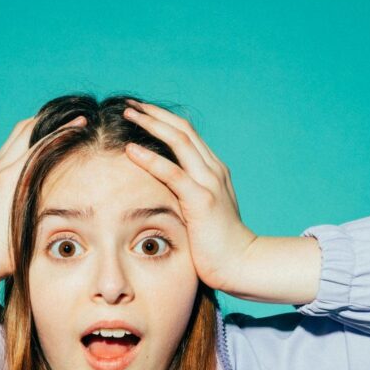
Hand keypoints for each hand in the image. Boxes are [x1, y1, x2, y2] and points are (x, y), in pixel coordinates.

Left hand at [0, 113, 86, 279]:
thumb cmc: (8, 245)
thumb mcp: (34, 219)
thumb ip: (49, 193)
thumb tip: (69, 174)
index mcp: (15, 176)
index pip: (43, 141)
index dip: (65, 130)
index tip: (82, 122)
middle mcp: (2, 166)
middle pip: (27, 128)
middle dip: (49, 120)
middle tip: (71, 120)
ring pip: (17, 134)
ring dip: (36, 127)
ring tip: (56, 127)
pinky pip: (9, 148)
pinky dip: (25, 142)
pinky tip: (38, 149)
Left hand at [122, 100, 257, 293]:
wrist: (242, 265)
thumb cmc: (219, 246)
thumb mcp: (202, 214)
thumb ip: (188, 198)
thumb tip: (163, 195)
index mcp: (214, 171)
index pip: (187, 135)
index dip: (163, 120)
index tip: (140, 112)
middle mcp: (213, 170)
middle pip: (182, 129)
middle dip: (154, 114)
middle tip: (129, 104)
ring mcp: (209, 183)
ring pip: (179, 141)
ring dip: (151, 125)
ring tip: (127, 114)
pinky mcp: (201, 200)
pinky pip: (172, 172)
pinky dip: (150, 159)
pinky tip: (130, 150)